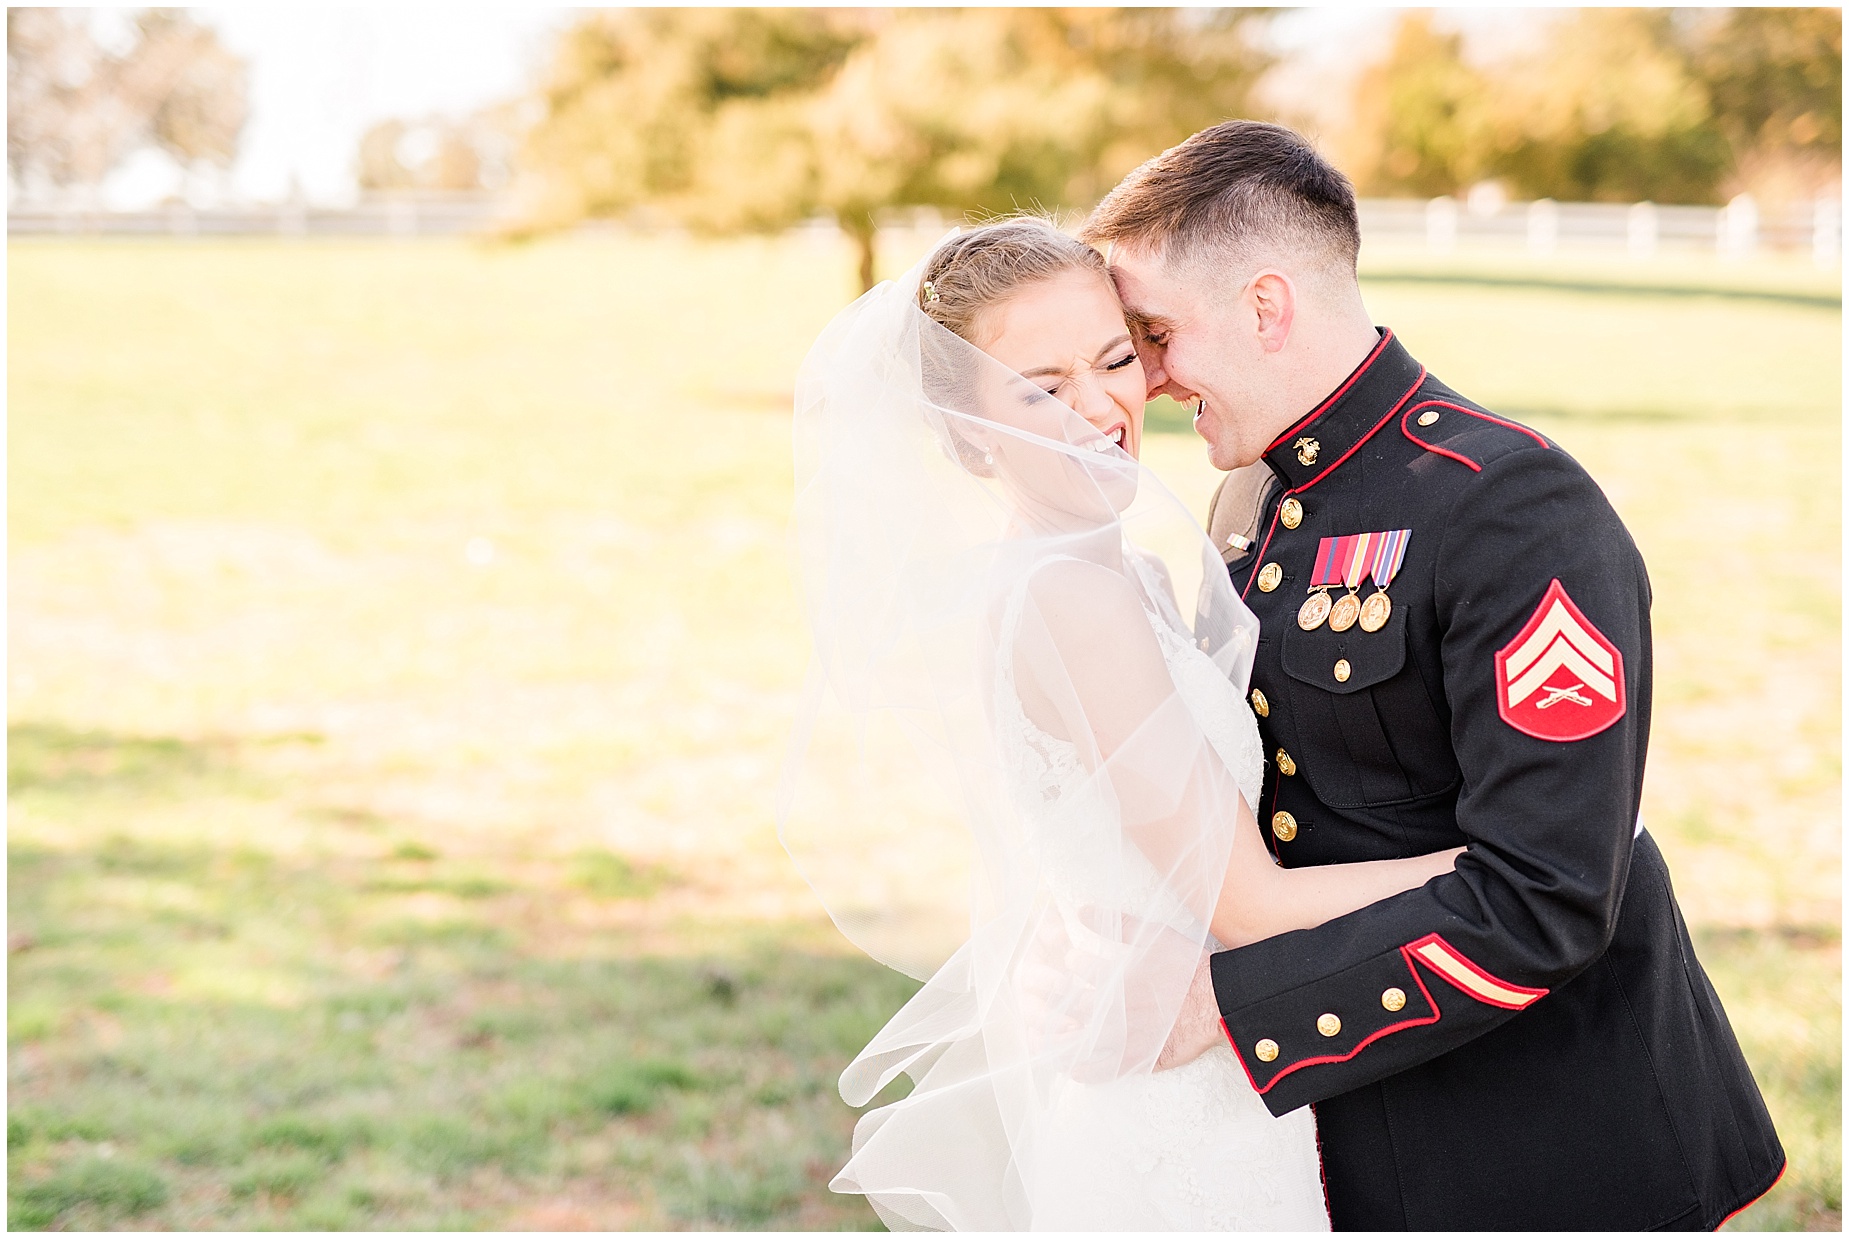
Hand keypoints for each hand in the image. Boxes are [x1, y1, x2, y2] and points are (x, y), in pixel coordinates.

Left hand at [1015, 906, 1210, 1084]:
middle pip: (1071, 1006)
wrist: (1220, 1000)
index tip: (1070, 959)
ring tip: (1051, 1031)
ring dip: (1060, 1037)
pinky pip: (1101, 1072)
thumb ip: (1118, 924)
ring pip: (1079, 1043)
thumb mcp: (1155, 935)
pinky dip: (1081, 1070)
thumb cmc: (1189, 966)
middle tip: (1051, 995)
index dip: (1071, 961)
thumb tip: (1082, 909)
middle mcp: (1116, 1011)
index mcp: (1117, 978)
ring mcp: (1125, 1039)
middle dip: (1057, 998)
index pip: (1077, 967)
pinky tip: (1069, 1064)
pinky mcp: (1137, 1061)